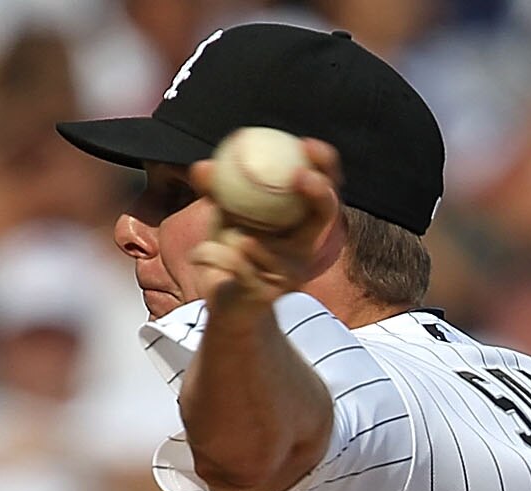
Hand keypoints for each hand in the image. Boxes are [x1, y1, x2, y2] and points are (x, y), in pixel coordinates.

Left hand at [185, 140, 345, 313]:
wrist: (229, 305)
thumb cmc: (232, 253)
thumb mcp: (226, 214)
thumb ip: (217, 190)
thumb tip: (203, 167)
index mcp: (301, 226)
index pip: (324, 190)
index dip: (325, 167)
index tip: (307, 145)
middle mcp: (305, 249)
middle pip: (327, 216)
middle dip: (320, 192)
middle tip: (300, 175)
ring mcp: (291, 274)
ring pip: (272, 243)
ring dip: (240, 235)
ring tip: (228, 237)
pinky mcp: (269, 294)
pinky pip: (240, 264)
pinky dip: (215, 256)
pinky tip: (203, 256)